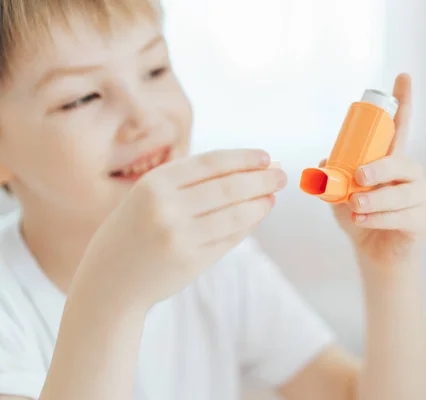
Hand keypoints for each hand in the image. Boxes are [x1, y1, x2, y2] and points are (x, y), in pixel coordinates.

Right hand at [73, 149, 286, 309]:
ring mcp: (179, 236)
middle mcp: (166, 207)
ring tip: (273, 196)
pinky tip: (257, 215)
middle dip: (261, 179)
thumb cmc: (134, 231)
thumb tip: (247, 171)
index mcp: (155, 183)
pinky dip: (247, 225)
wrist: (110, 282)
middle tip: (281, 175)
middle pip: (228, 187)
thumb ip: (190, 184)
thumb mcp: (149, 196)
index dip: (243, 158)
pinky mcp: (190, 261)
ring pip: (235, 214)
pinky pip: (229, 238)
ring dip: (260, 203)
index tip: (266, 156)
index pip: (211, 162)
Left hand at [328, 74, 425, 265]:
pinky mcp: (420, 219)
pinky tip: (362, 220)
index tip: (403, 76)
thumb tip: (324, 162)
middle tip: (358, 178)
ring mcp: (418, 196)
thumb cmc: (359, 215)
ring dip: (376, 199)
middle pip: (402, 161)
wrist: (372, 251)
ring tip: (355, 206)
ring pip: (402, 193)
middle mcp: (409, 173)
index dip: (403, 102)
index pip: (401, 126)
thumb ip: (332, 177)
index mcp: (390, 159)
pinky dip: (378, 218)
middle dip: (381, 168)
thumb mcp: (338, 195)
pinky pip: (402, 216)